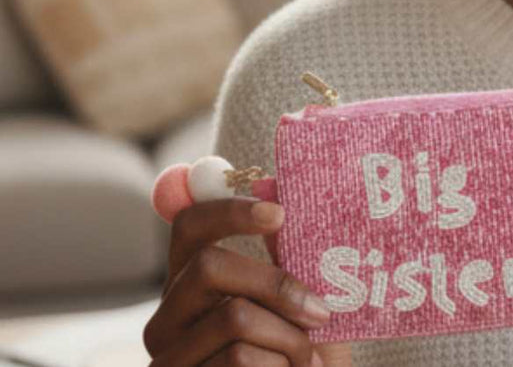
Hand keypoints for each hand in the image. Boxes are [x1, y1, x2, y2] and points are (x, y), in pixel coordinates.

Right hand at [142, 197, 352, 365]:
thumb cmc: (298, 361)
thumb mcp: (298, 306)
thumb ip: (287, 257)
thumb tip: (280, 187)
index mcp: (193, 284)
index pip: (190, 225)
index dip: (230, 211)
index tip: (281, 214)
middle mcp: (168, 318)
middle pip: (210, 266)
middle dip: (276, 285)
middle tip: (321, 312)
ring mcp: (167, 357)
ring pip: (234, 318)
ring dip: (289, 340)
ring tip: (306, 362)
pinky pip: (238, 361)